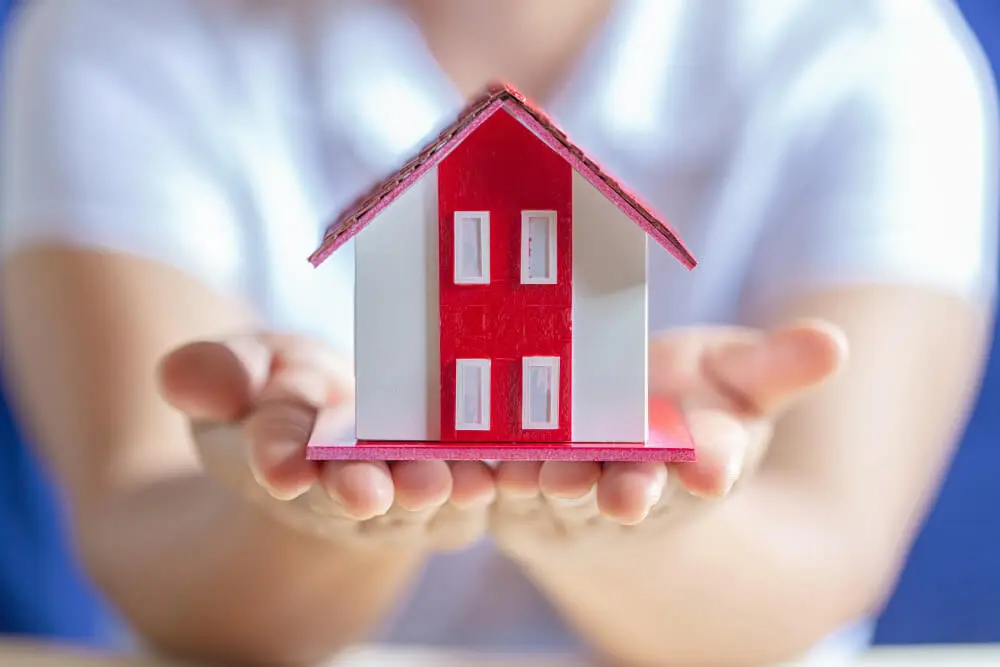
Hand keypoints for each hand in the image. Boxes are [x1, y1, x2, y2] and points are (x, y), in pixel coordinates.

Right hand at [158, 333, 494, 550]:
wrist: (341, 427)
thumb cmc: (285, 392)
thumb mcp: (244, 368)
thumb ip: (218, 374)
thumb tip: (184, 376)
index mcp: (283, 457)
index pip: (276, 460)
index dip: (277, 460)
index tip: (278, 465)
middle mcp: (345, 487)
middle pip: (355, 492)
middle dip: (363, 491)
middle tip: (373, 491)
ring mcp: (406, 489)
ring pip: (425, 498)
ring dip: (441, 492)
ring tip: (458, 484)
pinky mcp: (460, 479)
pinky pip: (481, 480)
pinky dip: (500, 474)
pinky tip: (520, 465)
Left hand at [490, 320, 847, 552]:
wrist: (614, 448)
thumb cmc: (683, 409)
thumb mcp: (732, 380)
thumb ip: (774, 368)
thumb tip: (834, 343)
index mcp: (695, 466)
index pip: (708, 469)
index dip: (710, 467)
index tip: (712, 467)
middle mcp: (633, 491)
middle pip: (631, 495)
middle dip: (629, 495)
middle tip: (625, 494)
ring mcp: (569, 496)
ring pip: (560, 493)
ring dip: (553, 487)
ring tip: (548, 475)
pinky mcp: (513, 489)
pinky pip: (496, 484)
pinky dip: (487, 476)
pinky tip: (476, 462)